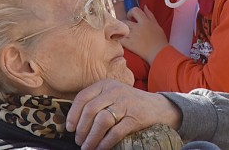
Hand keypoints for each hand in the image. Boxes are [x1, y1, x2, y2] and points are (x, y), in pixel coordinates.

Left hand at [66, 79, 181, 149]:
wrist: (158, 107)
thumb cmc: (130, 104)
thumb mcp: (113, 95)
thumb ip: (97, 102)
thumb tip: (75, 121)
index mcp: (106, 84)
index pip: (83, 97)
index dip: (73, 114)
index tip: (70, 128)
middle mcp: (115, 91)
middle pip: (90, 110)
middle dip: (81, 129)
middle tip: (79, 141)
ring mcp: (126, 103)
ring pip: (101, 121)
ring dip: (91, 138)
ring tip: (87, 147)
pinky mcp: (135, 117)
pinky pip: (116, 132)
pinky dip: (105, 142)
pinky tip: (100, 148)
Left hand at [120, 6, 167, 63]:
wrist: (159, 53)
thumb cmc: (160, 40)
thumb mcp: (157, 25)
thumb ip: (150, 15)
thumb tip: (144, 6)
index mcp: (145, 21)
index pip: (135, 10)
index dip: (131, 12)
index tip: (131, 17)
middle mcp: (138, 27)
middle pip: (125, 20)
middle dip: (124, 22)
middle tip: (126, 27)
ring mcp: (133, 36)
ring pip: (121, 29)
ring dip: (121, 30)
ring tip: (123, 33)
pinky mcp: (129, 45)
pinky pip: (120, 39)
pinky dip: (118, 38)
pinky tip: (120, 40)